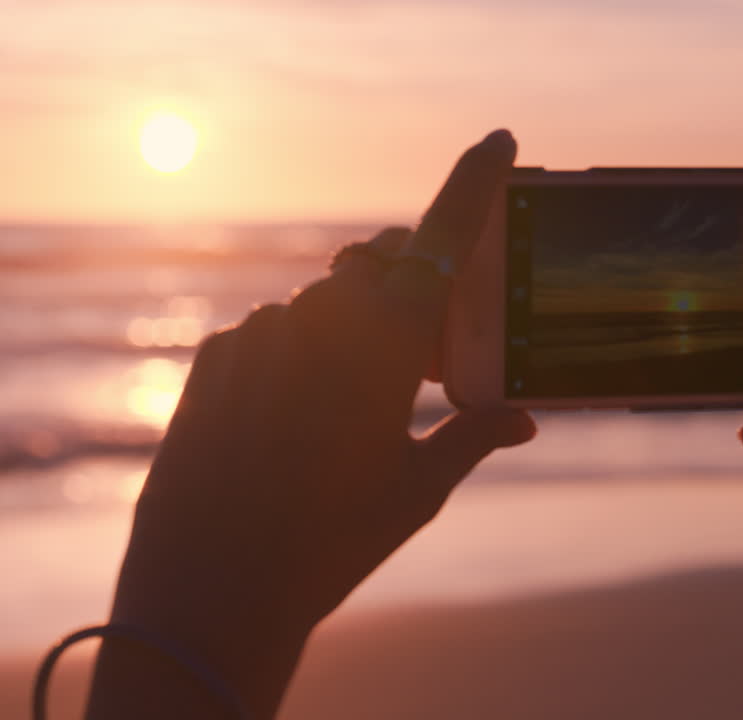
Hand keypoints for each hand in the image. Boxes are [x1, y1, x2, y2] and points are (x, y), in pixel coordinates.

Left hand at [87, 130, 534, 718]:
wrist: (212, 590)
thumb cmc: (332, 540)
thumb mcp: (418, 488)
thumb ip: (473, 433)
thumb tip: (522, 418)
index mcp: (386, 339)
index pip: (445, 237)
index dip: (477, 183)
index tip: (501, 141)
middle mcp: (321, 316)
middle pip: (385, 264)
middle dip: (414, 288)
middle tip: (428, 360)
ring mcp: (261, 332)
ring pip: (329, 303)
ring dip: (356, 332)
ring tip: (354, 414)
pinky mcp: (216, 357)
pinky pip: (275, 334)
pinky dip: (301, 358)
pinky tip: (296, 425)